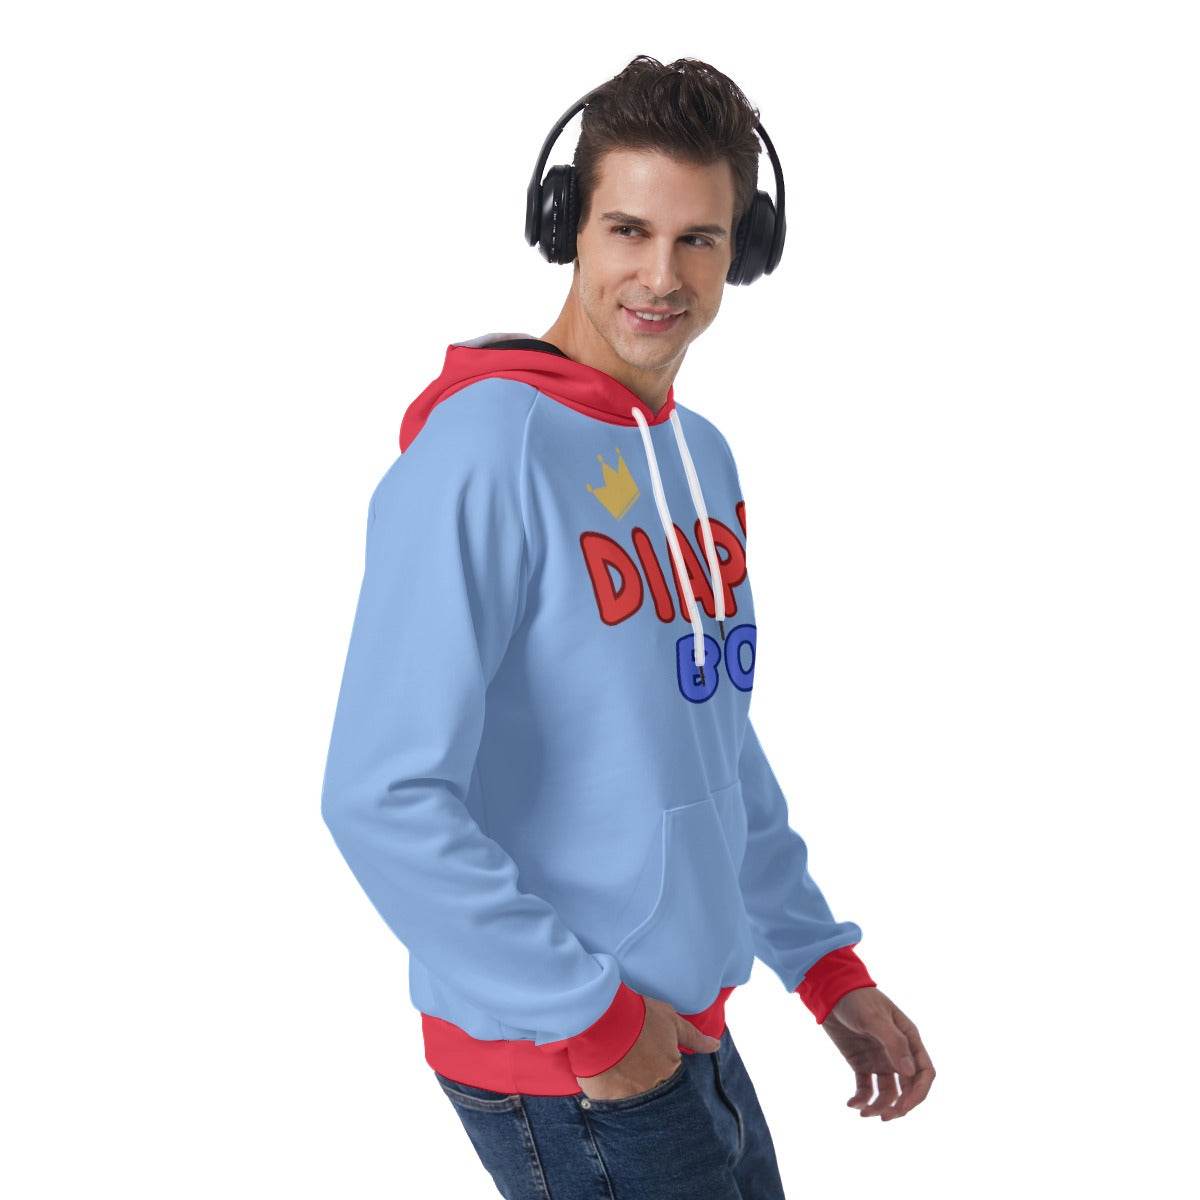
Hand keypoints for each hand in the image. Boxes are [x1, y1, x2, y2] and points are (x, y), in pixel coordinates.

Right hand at [575, 995, 720, 1099]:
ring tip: (621, 1076)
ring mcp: (629, 1099)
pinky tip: (606, 1084)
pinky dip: (611, 1097)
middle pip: (657, 1096)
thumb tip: (715, 1046)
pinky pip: (612, 1106)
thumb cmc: (639, 1017)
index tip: (655, 1063)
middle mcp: (653, 1091)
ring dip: (631, 1093)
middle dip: (650, 1086)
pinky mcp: (606, 1102)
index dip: (666, 1072)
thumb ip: (693, 1037)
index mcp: (670, 1072)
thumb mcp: (670, 1021)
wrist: (602, 1019)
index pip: (676, 1084)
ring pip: (635, 1105)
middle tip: (638, 1070)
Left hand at [821, 987, 934, 1119]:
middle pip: (908, 1088)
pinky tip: (852, 1104)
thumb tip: (910, 1073)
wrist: (830, 989)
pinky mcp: (861, 1063)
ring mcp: (879, 1059)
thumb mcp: (875, 1018)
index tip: (904, 1107)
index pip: (924, 1073)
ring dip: (879, 1106)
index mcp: (908, 1039)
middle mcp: (897, 1052)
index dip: (918, 1093)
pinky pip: (866, 1088)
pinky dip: (861, 1099)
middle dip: (899, 1106)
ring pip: (887, 1093)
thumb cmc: (857, 998)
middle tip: (884, 1117)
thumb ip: (893, 1043)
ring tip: (864, 1113)